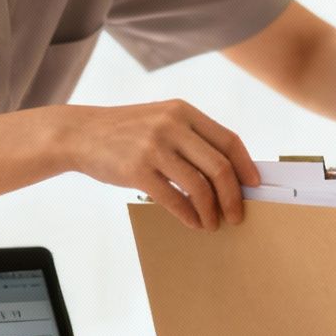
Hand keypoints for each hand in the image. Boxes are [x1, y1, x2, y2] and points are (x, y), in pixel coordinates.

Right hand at [60, 100, 258, 229]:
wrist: (80, 133)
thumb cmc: (127, 132)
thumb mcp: (161, 120)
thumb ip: (191, 139)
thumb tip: (229, 174)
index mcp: (183, 112)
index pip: (229, 141)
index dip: (247, 166)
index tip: (255, 186)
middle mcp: (172, 125)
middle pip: (220, 167)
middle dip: (233, 196)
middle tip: (237, 215)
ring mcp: (154, 147)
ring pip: (199, 186)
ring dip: (211, 211)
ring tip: (212, 223)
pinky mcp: (137, 169)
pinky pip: (174, 199)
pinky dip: (189, 215)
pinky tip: (193, 222)